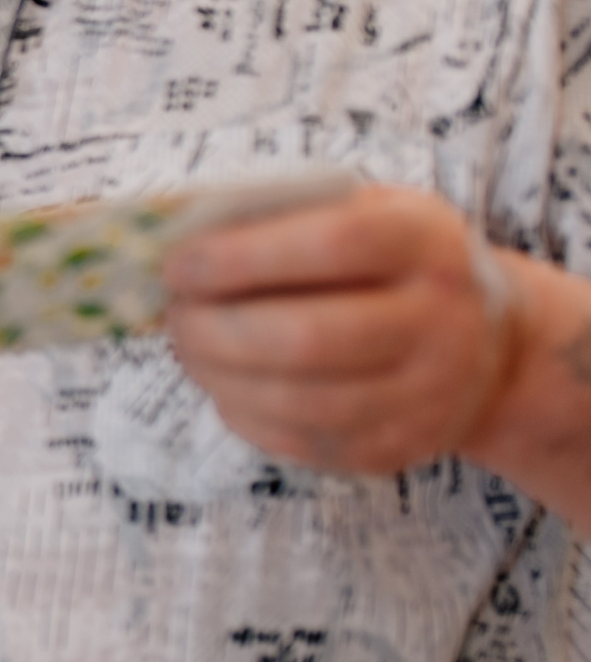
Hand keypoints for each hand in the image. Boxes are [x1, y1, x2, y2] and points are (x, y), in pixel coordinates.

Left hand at [163, 185, 518, 476]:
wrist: (486, 345)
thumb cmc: (391, 263)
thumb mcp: (361, 211)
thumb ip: (283, 215)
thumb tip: (176, 234)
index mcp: (424, 241)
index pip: (332, 246)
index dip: (241, 257)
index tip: (178, 264)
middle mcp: (440, 321)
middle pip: (306, 338)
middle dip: (214, 329)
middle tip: (174, 316)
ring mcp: (427, 395)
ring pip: (299, 401)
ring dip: (219, 376)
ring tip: (189, 348)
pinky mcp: (399, 449)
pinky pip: (302, 441)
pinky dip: (245, 414)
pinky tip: (226, 385)